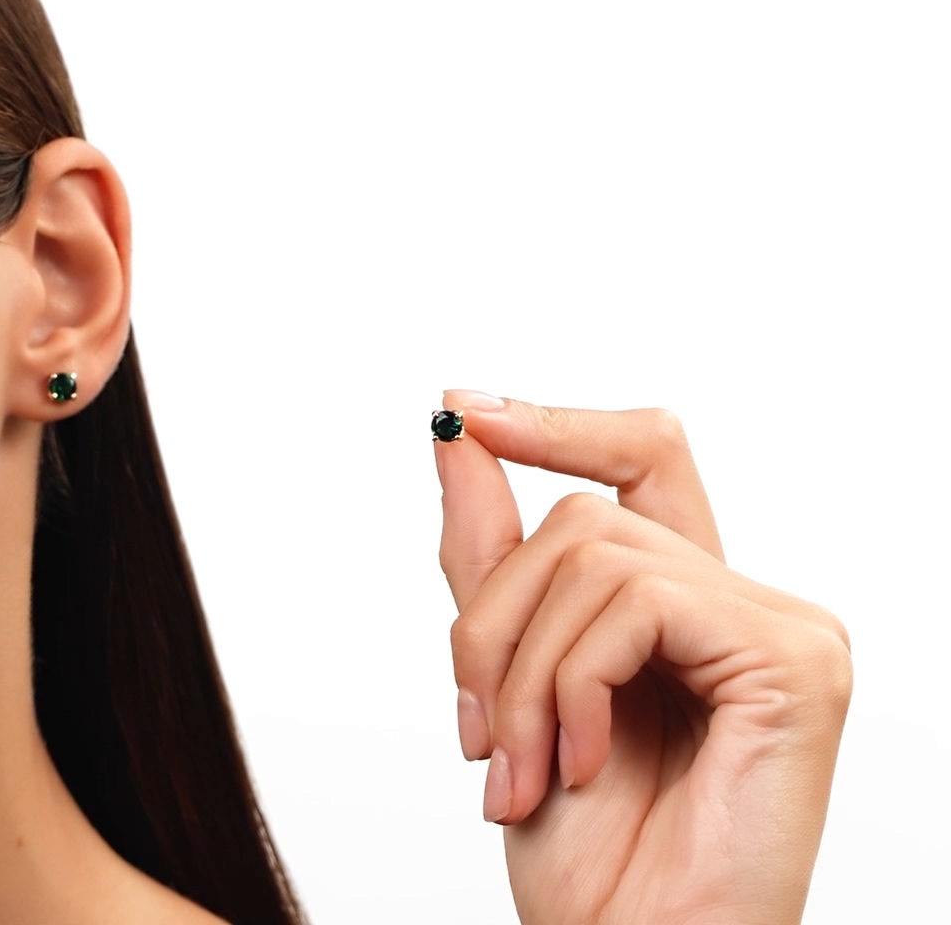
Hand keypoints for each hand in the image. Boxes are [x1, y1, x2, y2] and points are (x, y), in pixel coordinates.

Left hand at [434, 392, 851, 924]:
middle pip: (584, 514)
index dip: (556, 423)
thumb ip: (490, 551)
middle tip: (477, 727)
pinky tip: (585, 760)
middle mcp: (736, 597)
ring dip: (522, 668)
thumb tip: (458, 431)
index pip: (641, 456)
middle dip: (495, 615)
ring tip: (524, 766)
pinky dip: (575, 682)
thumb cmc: (583, 840)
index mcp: (679, 601)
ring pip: (596, 549)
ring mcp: (776, 620)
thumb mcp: (508, 674)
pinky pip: (638, 601)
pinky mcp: (794, 655)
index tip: (467, 412)